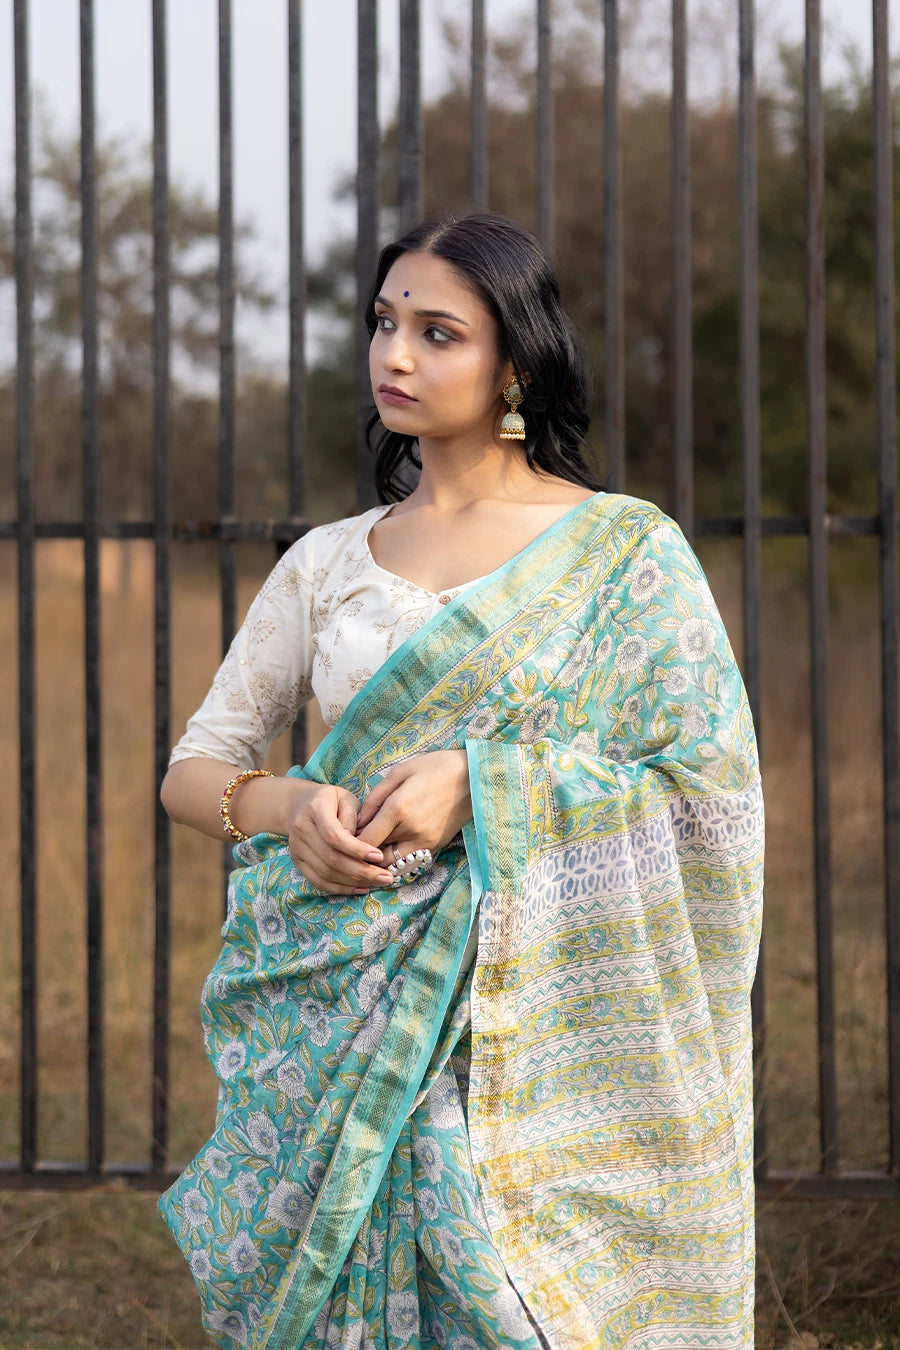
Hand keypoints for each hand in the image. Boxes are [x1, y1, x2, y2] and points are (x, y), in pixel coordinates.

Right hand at [286, 782, 395, 894]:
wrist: (301, 805)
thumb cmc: (332, 801)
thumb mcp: (347, 799)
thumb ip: (354, 818)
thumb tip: (361, 844)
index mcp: (315, 809)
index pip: (334, 835)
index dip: (357, 849)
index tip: (379, 856)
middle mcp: (301, 830)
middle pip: (331, 858)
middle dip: (361, 871)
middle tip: (386, 876)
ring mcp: (296, 848)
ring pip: (326, 873)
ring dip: (354, 882)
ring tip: (378, 882)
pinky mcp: (297, 862)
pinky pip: (319, 881)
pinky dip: (341, 888)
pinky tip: (361, 888)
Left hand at [354, 750, 471, 860]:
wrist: (473, 776)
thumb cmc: (434, 767)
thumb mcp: (399, 772)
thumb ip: (375, 798)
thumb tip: (358, 821)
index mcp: (398, 810)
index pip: (366, 840)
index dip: (352, 842)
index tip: (347, 836)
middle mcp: (411, 831)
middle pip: (376, 854)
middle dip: (364, 850)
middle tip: (358, 840)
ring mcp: (426, 842)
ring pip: (393, 862)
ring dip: (381, 857)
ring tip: (375, 844)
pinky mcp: (436, 846)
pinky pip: (409, 859)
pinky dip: (398, 856)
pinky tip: (394, 843)